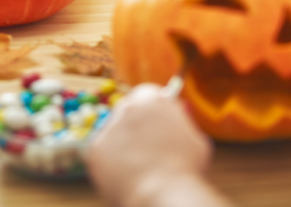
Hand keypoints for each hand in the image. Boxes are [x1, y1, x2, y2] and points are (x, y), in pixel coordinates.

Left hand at [87, 84, 213, 206]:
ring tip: (139, 169)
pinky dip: (111, 165)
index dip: (153, 112)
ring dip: (123, 147)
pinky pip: (102, 154)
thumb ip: (183, 124)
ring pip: (114, 134)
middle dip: (135, 128)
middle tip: (146, 149)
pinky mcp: (95, 149)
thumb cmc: (185, 171)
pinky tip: (126, 176)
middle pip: (128, 112)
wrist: (164, 195)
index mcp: (152, 99)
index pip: (148, 95)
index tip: (156, 124)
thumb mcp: (195, 139)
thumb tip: (178, 119)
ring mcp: (108, 127)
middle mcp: (126, 107)